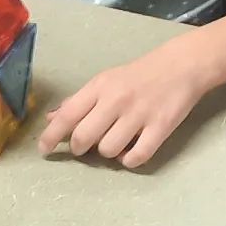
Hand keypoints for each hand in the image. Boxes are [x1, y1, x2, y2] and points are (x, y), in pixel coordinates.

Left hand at [37, 42, 207, 168]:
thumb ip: (80, 101)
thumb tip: (52, 120)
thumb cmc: (139, 74)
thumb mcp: (106, 81)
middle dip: (80, 148)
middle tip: (88, 145)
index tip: (43, 151)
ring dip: (108, 152)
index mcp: (100, 87)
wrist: (181, 65)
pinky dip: (129, 160)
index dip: (51, 137)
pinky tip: (132, 150)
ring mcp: (139, 115)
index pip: (67, 116)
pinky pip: (135, 158)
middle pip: (83, 138)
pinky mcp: (160, 128)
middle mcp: (116, 100)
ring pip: (108, 151)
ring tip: (117, 141)